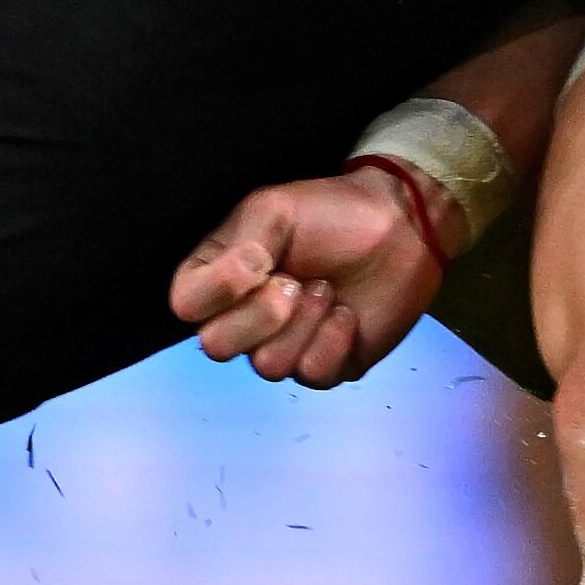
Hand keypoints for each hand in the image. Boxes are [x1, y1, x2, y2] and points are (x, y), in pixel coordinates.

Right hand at [168, 166, 446, 386]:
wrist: (399, 229)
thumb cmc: (332, 213)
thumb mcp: (275, 210)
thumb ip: (241, 245)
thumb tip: (238, 277)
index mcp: (220, 276)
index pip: (184, 305)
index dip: (218, 291)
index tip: (257, 261)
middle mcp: (242, 317)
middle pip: (216, 346)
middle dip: (263, 314)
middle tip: (295, 282)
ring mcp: (281, 345)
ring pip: (266, 365)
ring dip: (304, 323)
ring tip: (326, 289)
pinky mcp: (322, 366)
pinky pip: (311, 374)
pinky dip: (333, 340)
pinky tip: (347, 314)